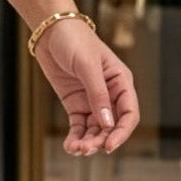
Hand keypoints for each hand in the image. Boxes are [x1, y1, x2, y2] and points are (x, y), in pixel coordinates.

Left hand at [34, 19, 138, 155]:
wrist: (51, 31)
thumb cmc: (74, 40)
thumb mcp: (87, 66)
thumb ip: (97, 94)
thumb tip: (107, 123)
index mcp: (121, 82)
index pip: (129, 114)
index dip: (122, 132)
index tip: (109, 146)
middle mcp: (110, 94)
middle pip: (112, 126)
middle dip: (101, 140)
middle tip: (86, 149)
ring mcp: (92, 101)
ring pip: (96, 130)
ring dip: (88, 142)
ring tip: (76, 149)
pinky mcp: (76, 104)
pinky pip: (80, 126)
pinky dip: (76, 137)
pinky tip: (70, 146)